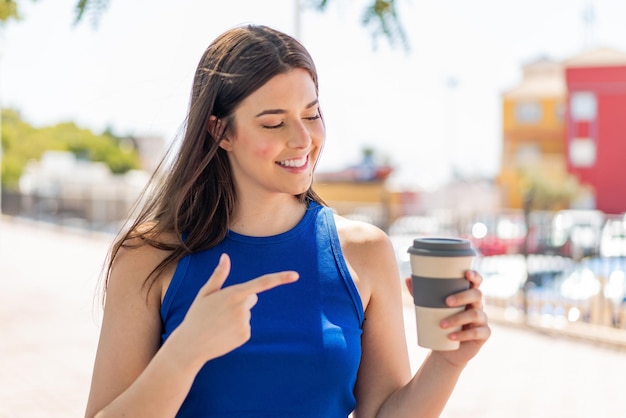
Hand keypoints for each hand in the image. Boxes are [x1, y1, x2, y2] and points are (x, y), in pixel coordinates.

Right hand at [176, 253, 298, 366]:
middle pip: (252, 299)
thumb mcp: (205, 293)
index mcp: (234, 293)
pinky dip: (236, 329)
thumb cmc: (196, 316)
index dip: (280, 278)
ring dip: (236, 317)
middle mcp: (242, 307)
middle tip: (221, 311)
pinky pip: (245, 327)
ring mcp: (245, 322)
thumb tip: (225, 257)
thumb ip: (219, 275)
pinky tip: (223, 333)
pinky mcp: (246, 335)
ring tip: (219, 324)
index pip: (262, 283)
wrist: (191, 344)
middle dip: (241, 302)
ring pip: (247, 314)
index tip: (295, 275)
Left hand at [405, 270, 490, 366]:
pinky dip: (463, 335)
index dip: (475, 276)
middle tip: (446, 301)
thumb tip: (408, 279)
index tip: (466, 273)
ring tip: (442, 324)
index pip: (476, 282)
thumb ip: (421, 294)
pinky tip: (452, 337)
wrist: (446, 350)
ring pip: (476, 314)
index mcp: (467, 295)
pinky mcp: (483, 334)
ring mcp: (482, 320)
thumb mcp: (430, 308)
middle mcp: (477, 305)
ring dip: (458, 318)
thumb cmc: (440, 323)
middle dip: (462, 296)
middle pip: (477, 295)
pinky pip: (477, 332)